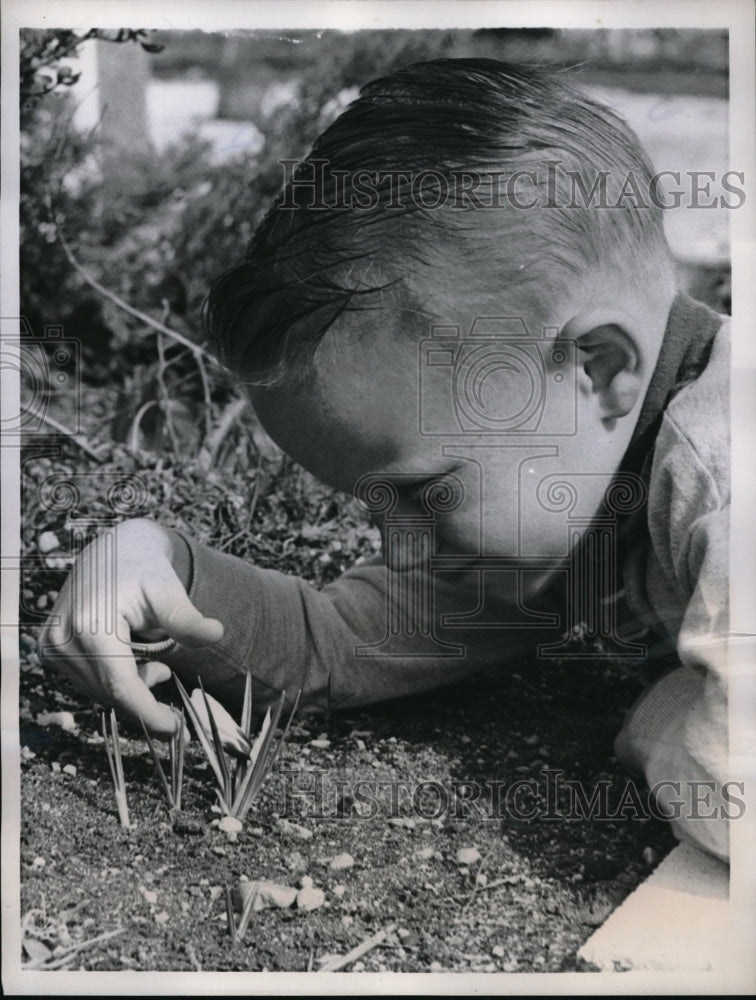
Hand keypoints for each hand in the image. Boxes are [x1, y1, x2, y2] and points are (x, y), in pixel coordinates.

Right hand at [39, 518, 222, 736]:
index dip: (148, 713)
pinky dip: (114, 677)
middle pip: (110, 693)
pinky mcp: (49, 650)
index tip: (174, 729)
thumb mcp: (169, 590)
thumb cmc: (145, 569)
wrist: (114, 551)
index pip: (120, 686)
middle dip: (144, 693)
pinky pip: (89, 681)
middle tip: (165, 668)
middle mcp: (62, 638)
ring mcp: (51, 646)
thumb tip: (216, 633)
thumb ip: (187, 618)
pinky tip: (129, 653)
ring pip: (99, 691)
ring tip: (150, 653)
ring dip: (130, 683)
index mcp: (90, 625)